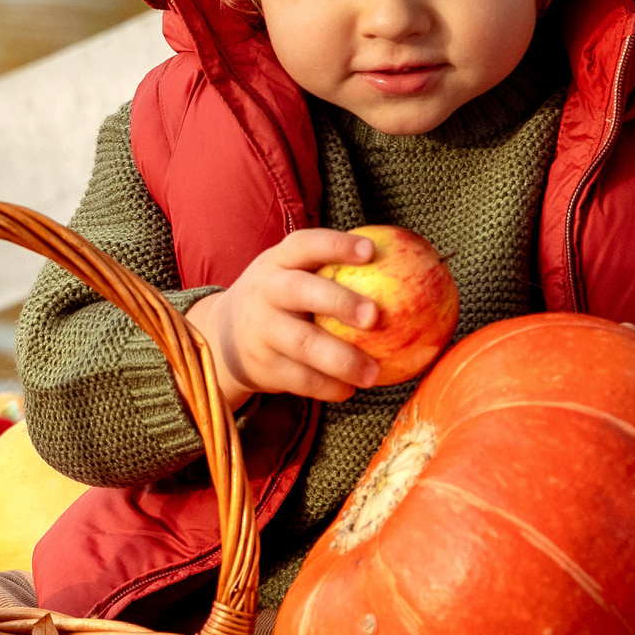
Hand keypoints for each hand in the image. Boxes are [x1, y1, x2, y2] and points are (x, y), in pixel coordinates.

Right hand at [185, 230, 384, 409]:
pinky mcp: (263, 365)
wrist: (224, 337)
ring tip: (373, 373)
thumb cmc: (282, 299)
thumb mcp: (293, 273)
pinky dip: (327, 387)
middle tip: (375, 317)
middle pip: (301, 292)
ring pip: (302, 344)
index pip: (306, 245)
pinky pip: (299, 379)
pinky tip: (349, 390)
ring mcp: (262, 330)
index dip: (337, 246)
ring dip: (341, 360)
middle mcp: (266, 291)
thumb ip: (334, 270)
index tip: (370, 251)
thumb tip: (409, 265)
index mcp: (279, 262)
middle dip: (338, 302)